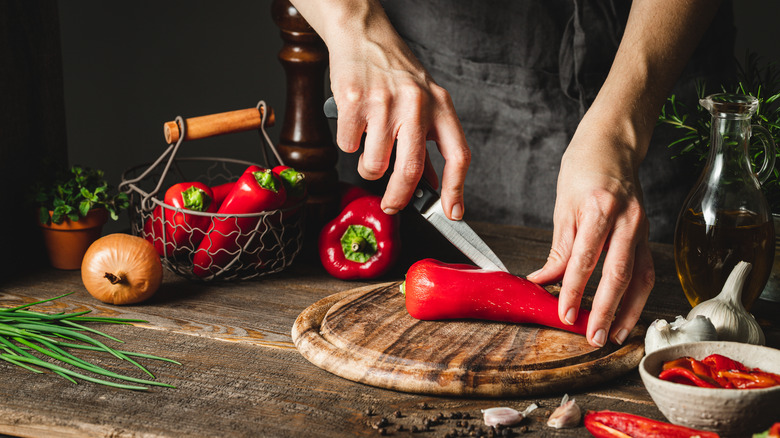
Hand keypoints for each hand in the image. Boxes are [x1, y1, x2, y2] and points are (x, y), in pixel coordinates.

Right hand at [321, 2, 469, 219]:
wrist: (363, 35)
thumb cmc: (395, 73)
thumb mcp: (423, 103)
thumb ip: (427, 143)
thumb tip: (431, 186)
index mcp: (440, 106)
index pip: (458, 155)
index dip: (456, 189)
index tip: (453, 213)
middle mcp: (416, 104)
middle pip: (411, 170)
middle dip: (399, 197)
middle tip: (392, 205)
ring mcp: (384, 102)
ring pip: (374, 164)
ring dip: (368, 167)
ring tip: (369, 146)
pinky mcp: (353, 101)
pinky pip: (348, 146)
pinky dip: (349, 144)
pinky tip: (355, 124)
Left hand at [527, 119, 654, 347]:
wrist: (612, 144)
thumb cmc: (583, 169)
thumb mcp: (563, 205)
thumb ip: (559, 248)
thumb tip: (544, 280)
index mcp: (599, 209)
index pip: (585, 259)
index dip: (573, 290)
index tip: (564, 313)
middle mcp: (626, 220)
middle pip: (617, 274)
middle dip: (605, 310)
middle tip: (594, 337)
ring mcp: (641, 227)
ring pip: (639, 277)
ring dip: (628, 310)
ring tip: (615, 335)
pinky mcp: (647, 233)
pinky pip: (646, 269)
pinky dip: (638, 295)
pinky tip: (628, 313)